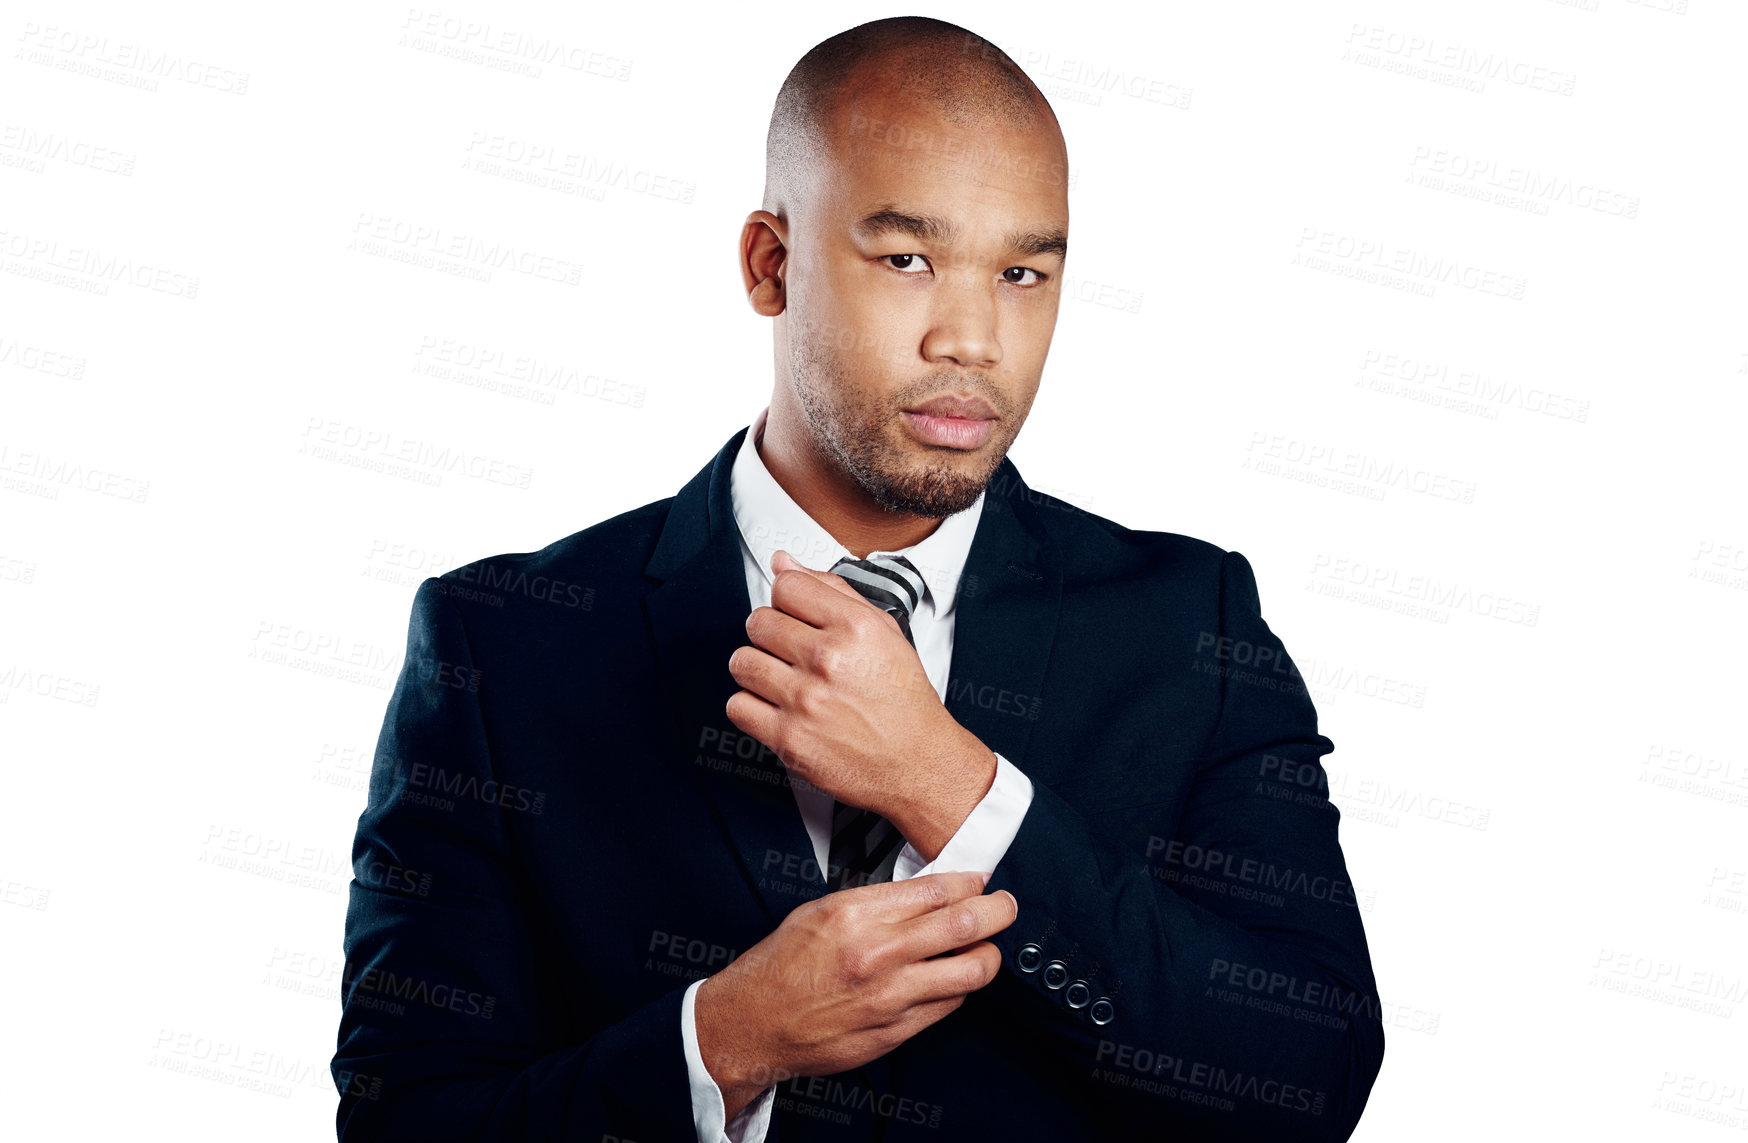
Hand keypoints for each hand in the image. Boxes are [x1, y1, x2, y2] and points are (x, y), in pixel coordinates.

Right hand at [694, 870, 1017, 1117]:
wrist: (755, 1022)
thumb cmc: (782, 965)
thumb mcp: (822, 910)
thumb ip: (878, 901)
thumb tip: (928, 892)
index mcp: (856, 914)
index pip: (937, 889)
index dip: (971, 882)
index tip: (981, 881)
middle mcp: (878, 953)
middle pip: (966, 923)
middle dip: (999, 911)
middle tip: (1006, 906)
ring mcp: (891, 995)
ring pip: (972, 970)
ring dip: (989, 954)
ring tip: (987, 947)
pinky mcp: (897, 1030)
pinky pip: (951, 1005)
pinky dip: (960, 988)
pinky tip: (952, 979)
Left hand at [726, 550, 996, 857]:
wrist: (918, 762)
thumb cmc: (904, 701)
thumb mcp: (883, 632)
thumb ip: (832, 590)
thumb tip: (785, 563)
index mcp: (854, 627)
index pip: (786, 587)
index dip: (787, 600)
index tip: (794, 614)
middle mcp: (828, 661)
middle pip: (758, 622)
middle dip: (771, 634)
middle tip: (789, 650)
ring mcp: (805, 701)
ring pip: (742, 662)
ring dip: (757, 668)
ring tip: (780, 678)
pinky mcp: (788, 739)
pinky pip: (738, 706)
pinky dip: (751, 706)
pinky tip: (775, 706)